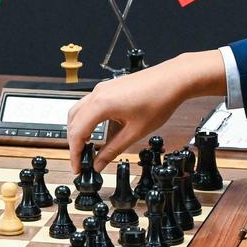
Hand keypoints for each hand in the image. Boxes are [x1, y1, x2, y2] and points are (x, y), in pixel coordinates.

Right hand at [66, 50, 226, 172]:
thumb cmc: (159, 100)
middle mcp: (97, 94)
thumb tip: (99, 164)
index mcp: (101, 105)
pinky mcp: (108, 88)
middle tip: (81, 161)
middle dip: (73, 143)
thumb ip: (113, 150)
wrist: (173, 79)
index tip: (78, 168)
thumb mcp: (135, 132)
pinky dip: (86, 120)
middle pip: (73, 122)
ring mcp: (102, 89)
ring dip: (78, 130)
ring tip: (86, 149)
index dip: (75, 153)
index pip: (77, 133)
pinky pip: (89, 105)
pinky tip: (97, 132)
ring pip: (78, 111)